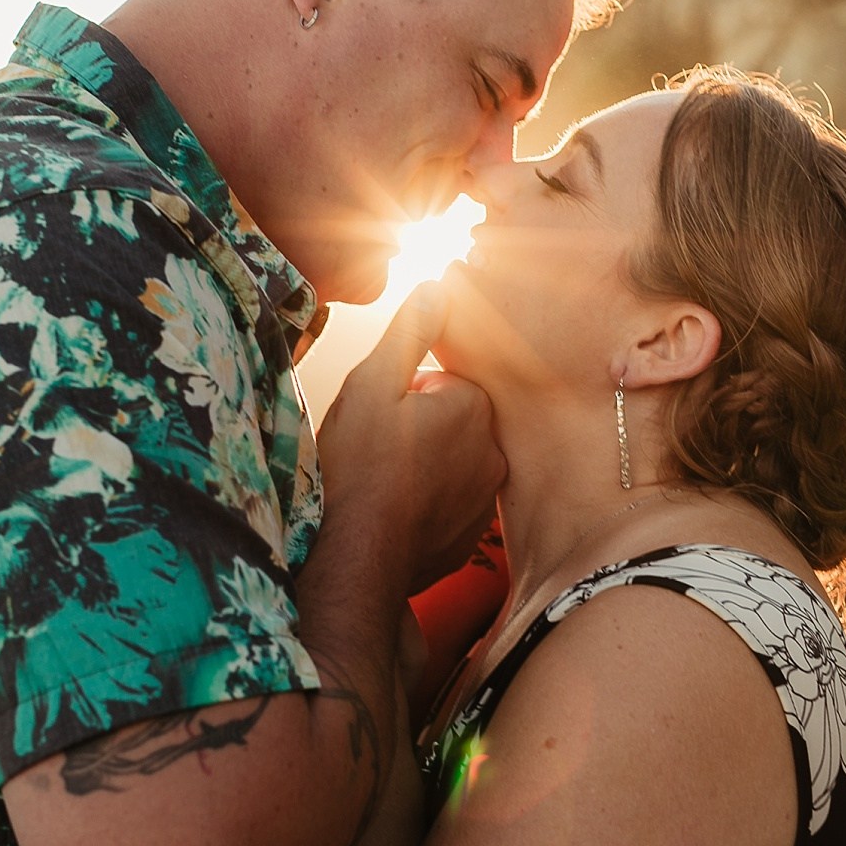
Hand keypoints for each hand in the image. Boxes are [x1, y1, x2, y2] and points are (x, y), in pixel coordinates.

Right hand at [315, 282, 506, 596]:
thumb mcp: (370, 385)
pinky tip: (390, 514)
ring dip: (425, 468)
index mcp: (472, 407)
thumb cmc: (356, 467)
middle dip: (421, 429)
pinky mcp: (469, 539)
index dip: (407, 394)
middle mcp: (492, 452)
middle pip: (454, 423)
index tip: (381, 416)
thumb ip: (409, 333)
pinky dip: (425, 506)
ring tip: (382, 483)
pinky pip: (449, 507)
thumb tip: (437, 287)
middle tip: (377, 448)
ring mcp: (483, 501)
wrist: (354, 558)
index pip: (445, 383)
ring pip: (453, 465)